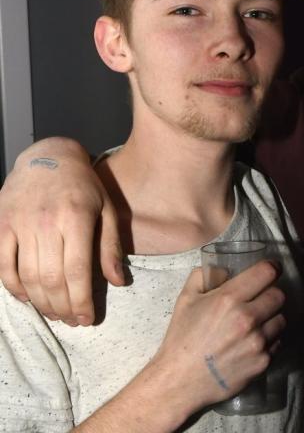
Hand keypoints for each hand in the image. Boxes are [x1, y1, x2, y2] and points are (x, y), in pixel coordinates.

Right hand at [0, 138, 123, 324]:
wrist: (49, 157)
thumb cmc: (84, 185)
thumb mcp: (107, 209)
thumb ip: (111, 246)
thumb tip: (118, 282)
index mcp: (76, 218)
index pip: (77, 270)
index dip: (82, 300)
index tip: (88, 319)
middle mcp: (46, 222)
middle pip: (52, 279)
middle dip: (63, 307)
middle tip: (73, 321)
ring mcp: (20, 224)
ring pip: (27, 277)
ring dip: (41, 303)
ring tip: (56, 314)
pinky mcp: (2, 226)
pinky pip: (4, 266)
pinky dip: (14, 288)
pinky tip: (29, 299)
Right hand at [149, 262, 285, 417]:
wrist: (179, 380)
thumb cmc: (182, 338)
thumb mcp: (186, 298)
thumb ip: (205, 276)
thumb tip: (225, 270)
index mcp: (229, 298)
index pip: (267, 272)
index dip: (273, 267)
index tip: (273, 268)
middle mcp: (247, 318)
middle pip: (279, 295)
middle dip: (271, 293)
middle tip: (261, 298)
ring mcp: (257, 342)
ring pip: (281, 319)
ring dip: (271, 318)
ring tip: (256, 323)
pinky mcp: (262, 362)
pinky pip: (277, 342)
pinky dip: (269, 340)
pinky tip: (252, 342)